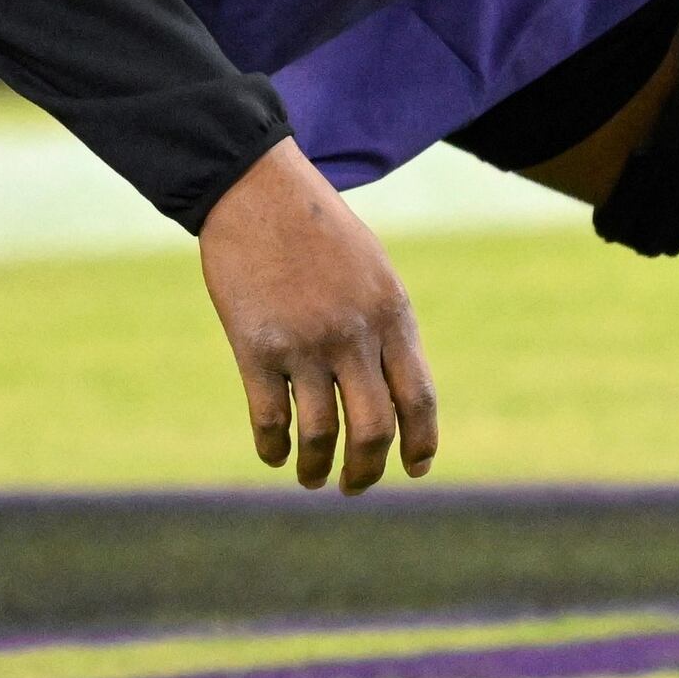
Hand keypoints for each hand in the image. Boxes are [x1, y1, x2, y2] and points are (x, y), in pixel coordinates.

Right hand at [197, 140, 437, 491]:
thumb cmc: (317, 231)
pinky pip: (271, 419)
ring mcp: (306, 343)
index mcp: (392, 315)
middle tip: (355, 486)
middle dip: (368, 470)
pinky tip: (275, 454)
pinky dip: (275, 447)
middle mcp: (354, 334)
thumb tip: (394, 392)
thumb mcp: (373, 272)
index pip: (419, 398)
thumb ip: (386, 329)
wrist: (257, 191)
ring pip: (322, 435)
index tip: (415, 469)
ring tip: (313, 479)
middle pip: (374, 429)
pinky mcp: (257, 348)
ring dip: (318, 469)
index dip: (421, 443)